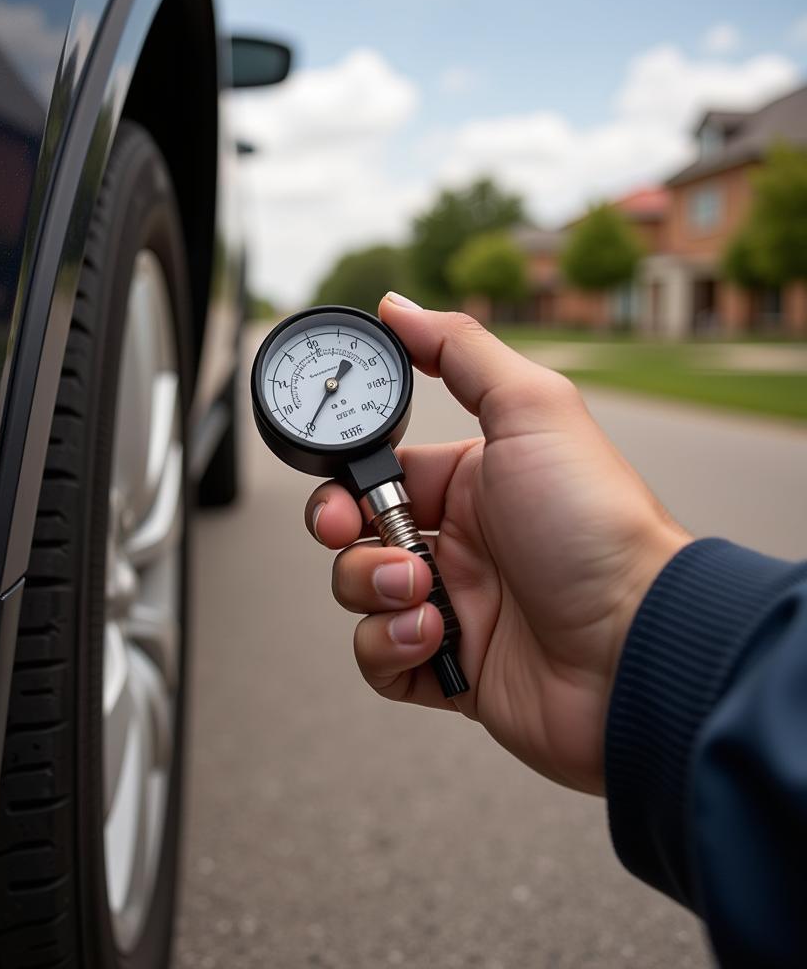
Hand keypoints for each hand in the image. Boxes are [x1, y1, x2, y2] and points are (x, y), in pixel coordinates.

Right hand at [305, 295, 689, 793]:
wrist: (636, 645)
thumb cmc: (593, 524)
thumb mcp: (532, 412)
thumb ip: (461, 351)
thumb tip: (396, 306)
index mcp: (469, 482)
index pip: (379, 471)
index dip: (345, 477)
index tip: (339, 484)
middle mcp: (457, 540)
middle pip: (354, 532)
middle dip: (340, 533)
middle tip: (353, 533)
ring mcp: (452, 605)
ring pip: (359, 594)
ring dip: (373, 590)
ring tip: (426, 593)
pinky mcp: (448, 669)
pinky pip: (380, 657)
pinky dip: (391, 647)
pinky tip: (436, 637)